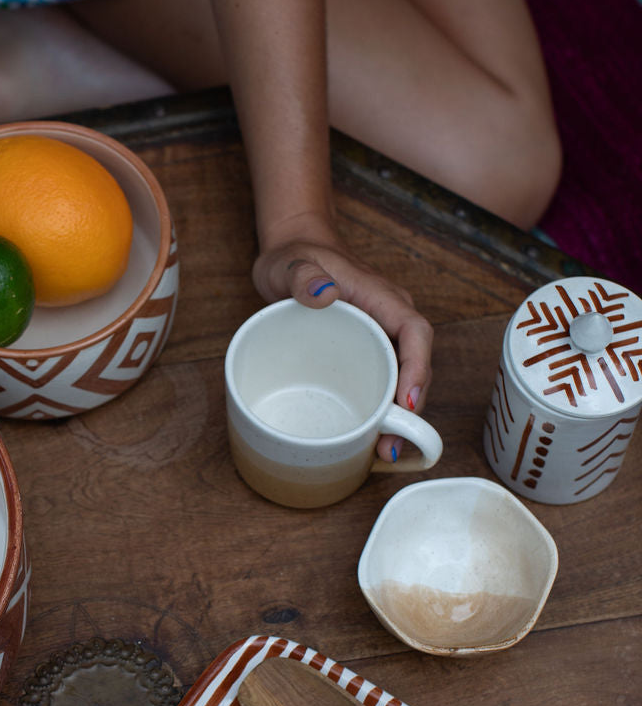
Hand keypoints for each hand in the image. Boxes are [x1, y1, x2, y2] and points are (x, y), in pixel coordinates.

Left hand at [252, 213, 432, 461]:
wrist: (292, 254)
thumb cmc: (294, 257)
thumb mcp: (289, 263)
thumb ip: (302, 275)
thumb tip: (322, 292)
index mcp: (381, 298)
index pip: (414, 332)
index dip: (417, 368)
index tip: (406, 402)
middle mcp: (388, 318)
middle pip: (415, 364)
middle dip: (411, 406)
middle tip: (389, 444)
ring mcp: (379, 336)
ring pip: (401, 378)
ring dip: (398, 415)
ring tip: (382, 451)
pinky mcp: (365, 351)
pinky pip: (382, 381)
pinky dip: (379, 409)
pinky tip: (367, 436)